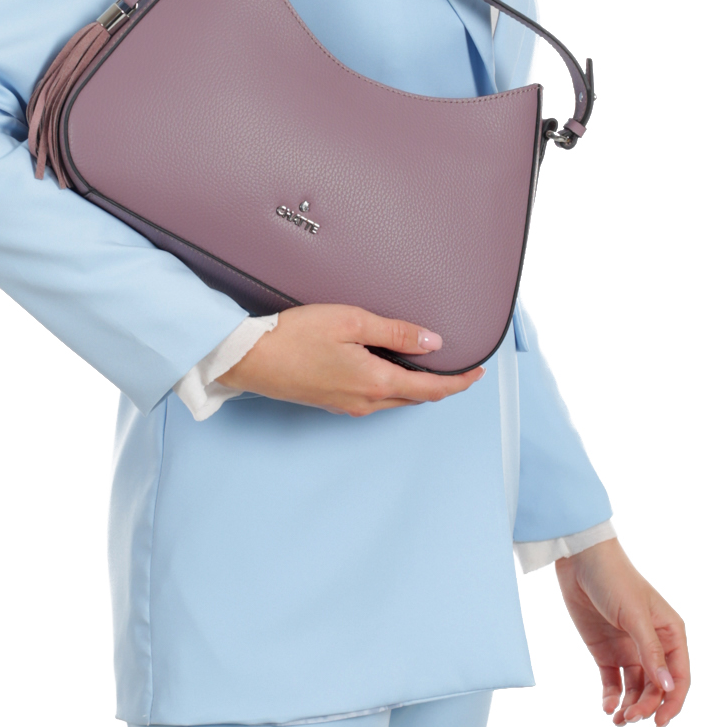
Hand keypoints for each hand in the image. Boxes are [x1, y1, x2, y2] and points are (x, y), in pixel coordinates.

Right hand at [218, 304, 484, 415]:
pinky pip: (374, 398)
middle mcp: (365, 401)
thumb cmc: (293, 337)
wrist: (250, 359)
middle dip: (442, 385)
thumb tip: (432, 341)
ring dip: (416, 386)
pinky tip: (388, 369)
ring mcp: (348, 405)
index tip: (477, 373)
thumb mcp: (351, 321)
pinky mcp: (332, 403)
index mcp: (376, 381)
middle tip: (459, 369)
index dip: (459, 382)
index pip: (431, 389)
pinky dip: (392, 385)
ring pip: (394, 398)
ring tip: (428, 366)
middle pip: (416, 397)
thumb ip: (394, 331)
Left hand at [554, 539, 689, 726]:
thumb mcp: (635, 615)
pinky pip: (614, 682)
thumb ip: (651, 652)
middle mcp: (653, 644)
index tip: (659, 722)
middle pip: (657, 687)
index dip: (673, 702)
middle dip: (646, 706)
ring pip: (636, 689)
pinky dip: (612, 697)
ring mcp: (629, 649)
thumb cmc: (615, 580)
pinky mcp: (606, 651)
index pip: (679, 676)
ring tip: (618, 720)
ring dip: (630, 706)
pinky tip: (607, 707)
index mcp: (671, 633)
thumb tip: (668, 687)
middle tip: (630, 719)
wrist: (580, 561)